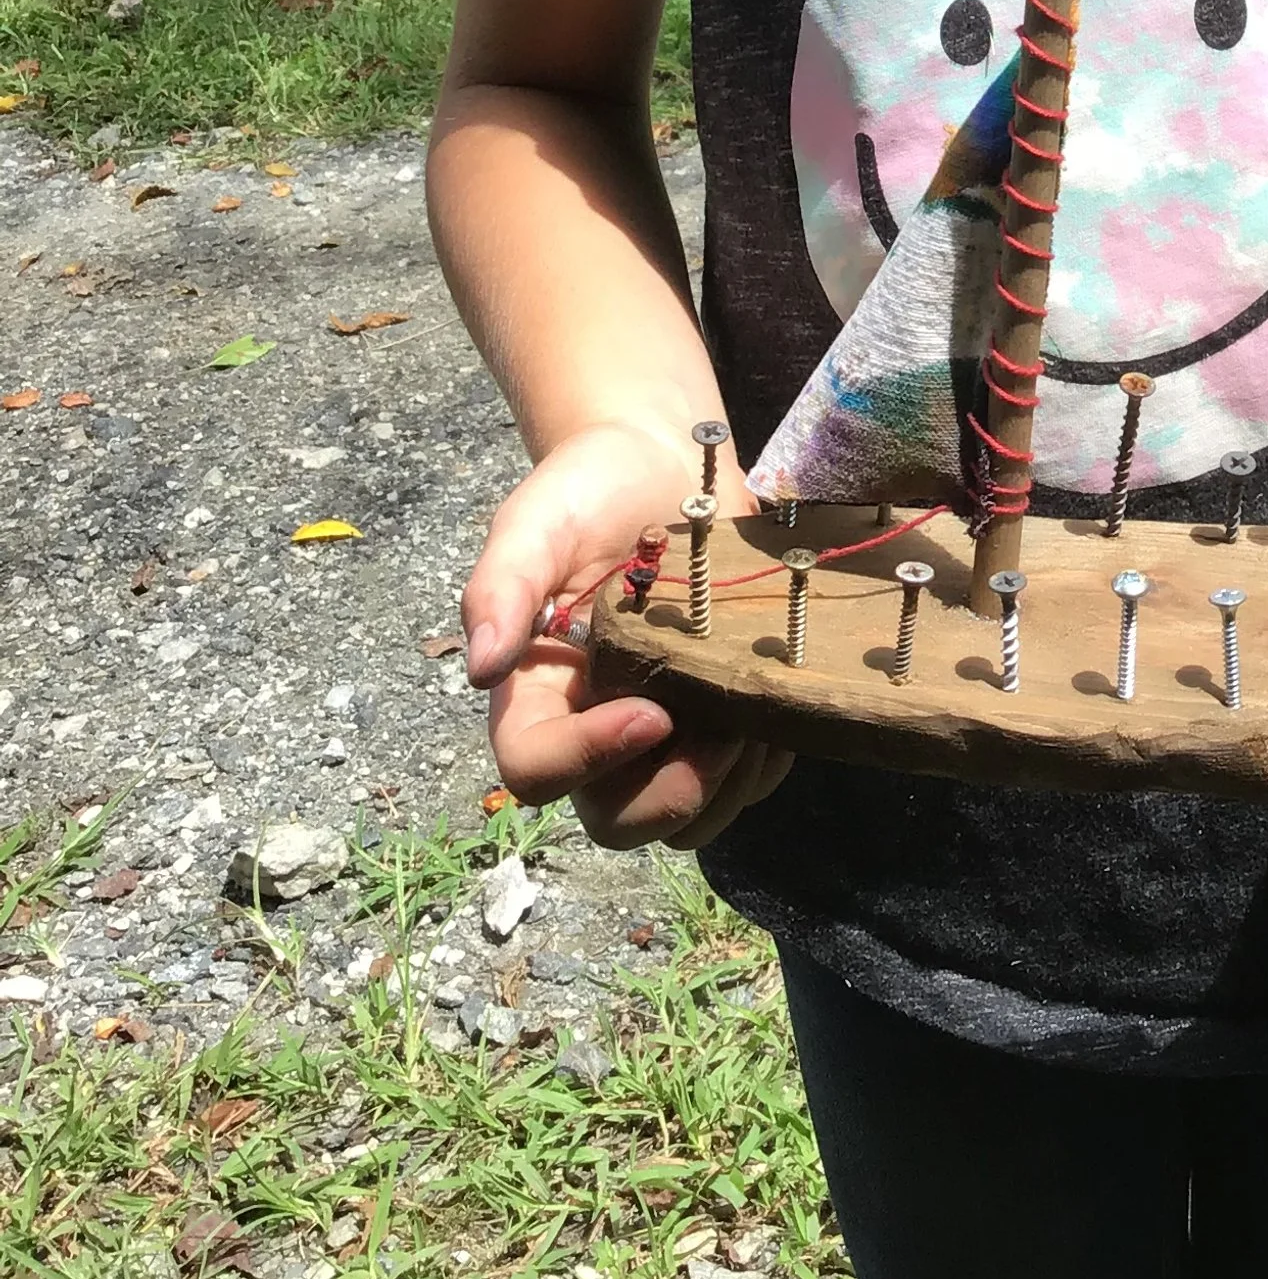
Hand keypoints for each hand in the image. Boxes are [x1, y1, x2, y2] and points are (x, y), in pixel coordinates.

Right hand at [461, 420, 793, 850]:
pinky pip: (743, 784)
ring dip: (726, 785)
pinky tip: (776, 704)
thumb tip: (480, 668)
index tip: (651, 713)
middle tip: (718, 736)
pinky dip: (764, 764)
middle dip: (668, 795)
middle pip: (615, 819)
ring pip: (686, 818)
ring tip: (753, 716)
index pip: (536, 770)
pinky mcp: (720, 720)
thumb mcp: (533, 523)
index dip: (587, 760)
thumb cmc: (588, 490)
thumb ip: (501, 588)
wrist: (662, 460)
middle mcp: (596, 729)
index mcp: (539, 694)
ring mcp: (664, 733)